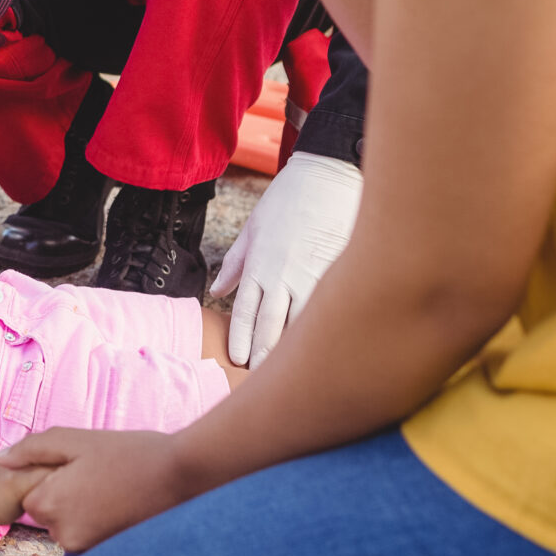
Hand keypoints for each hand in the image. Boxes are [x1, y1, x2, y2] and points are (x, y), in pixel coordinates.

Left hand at [0, 428, 194, 552]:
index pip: (31, 494)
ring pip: (71, 523)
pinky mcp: (108, 553)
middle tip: (101, 474)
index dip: (54, 476)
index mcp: (48, 505)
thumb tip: (0, 460)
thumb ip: (31, 449)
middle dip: (68, 493)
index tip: (83, 465)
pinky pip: (92, 534)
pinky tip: (124, 500)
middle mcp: (62, 534)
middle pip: (50, 512)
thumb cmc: (129, 453)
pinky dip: (102, 519)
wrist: (182, 474)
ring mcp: (87, 548)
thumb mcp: (74, 440)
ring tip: (115, 486)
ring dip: (85, 507)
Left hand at [213, 152, 362, 365]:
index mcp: (259, 265)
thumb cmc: (288, 198)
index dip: (242, 340)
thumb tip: (216, 290)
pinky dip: (325, 328)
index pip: (246, 313)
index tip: (240, 361)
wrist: (328, 175)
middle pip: (271, 327)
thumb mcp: (252, 227)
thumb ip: (234, 263)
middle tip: (262, 379)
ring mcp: (313, 276)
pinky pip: (330, 308)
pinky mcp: (338, 272)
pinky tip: (325, 346)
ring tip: (293, 373)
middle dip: (266, 355)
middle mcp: (283, 275)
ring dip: (295, 348)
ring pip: (302, 324)